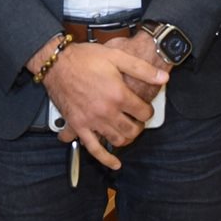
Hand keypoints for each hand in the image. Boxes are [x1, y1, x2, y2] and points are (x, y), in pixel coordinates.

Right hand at [38, 41, 164, 168]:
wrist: (57, 63)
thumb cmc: (85, 58)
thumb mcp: (116, 56)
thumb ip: (141, 69)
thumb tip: (163, 78)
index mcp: (118, 94)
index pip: (143, 112)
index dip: (148, 111)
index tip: (145, 108)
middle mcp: (107, 111)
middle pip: (133, 129)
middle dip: (139, 126)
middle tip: (138, 119)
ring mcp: (92, 121)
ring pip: (118, 139)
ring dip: (127, 138)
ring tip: (128, 131)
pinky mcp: (78, 126)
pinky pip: (94, 149)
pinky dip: (106, 159)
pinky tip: (115, 164)